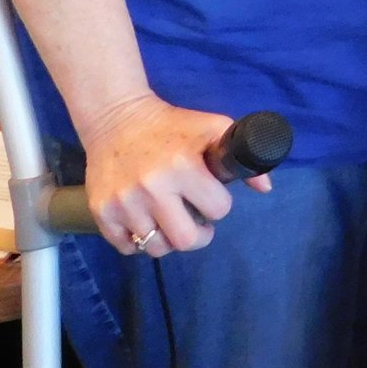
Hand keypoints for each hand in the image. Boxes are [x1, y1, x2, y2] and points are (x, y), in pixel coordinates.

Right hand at [79, 92, 262, 256]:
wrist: (116, 119)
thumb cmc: (172, 126)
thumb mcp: (213, 128)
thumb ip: (242, 157)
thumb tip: (265, 188)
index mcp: (182, 165)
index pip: (217, 209)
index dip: (219, 205)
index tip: (212, 197)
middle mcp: (151, 188)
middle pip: (185, 239)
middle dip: (199, 235)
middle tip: (198, 223)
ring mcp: (124, 202)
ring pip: (155, 247)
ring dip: (168, 239)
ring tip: (171, 222)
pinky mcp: (101, 212)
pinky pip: (126, 248)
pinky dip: (138, 242)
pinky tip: (146, 223)